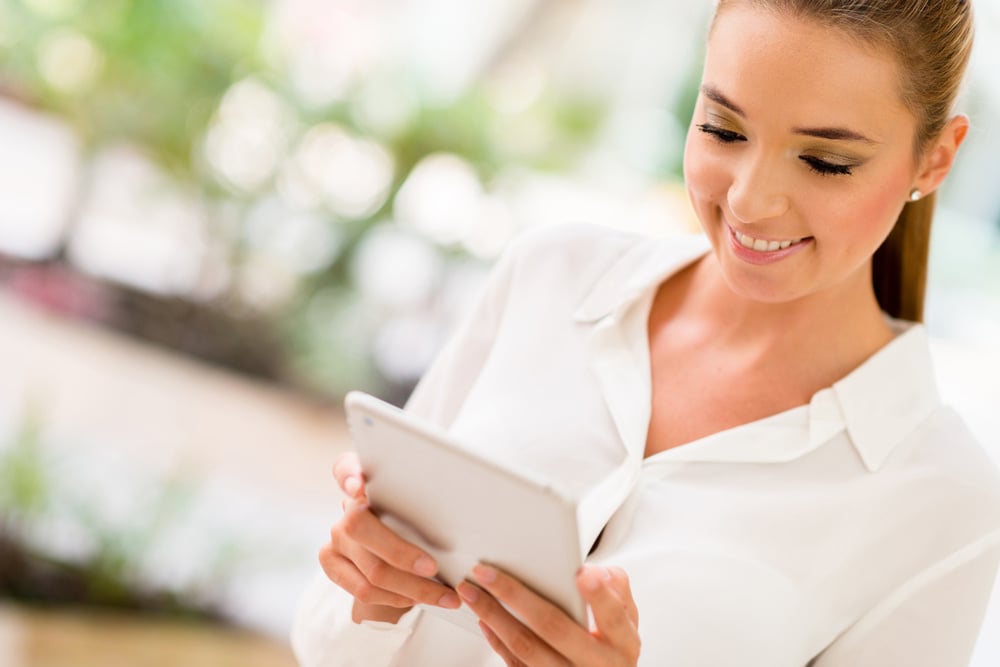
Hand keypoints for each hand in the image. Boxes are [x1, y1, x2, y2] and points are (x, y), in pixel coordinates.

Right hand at [318, 452, 461, 622]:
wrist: (390, 545)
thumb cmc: (416, 518)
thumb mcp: (420, 503)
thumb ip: (422, 500)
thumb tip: (457, 503)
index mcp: (365, 478)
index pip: (345, 467)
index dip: (350, 475)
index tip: (359, 486)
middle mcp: (346, 506)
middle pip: (362, 528)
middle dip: (403, 554)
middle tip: (435, 568)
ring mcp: (336, 535)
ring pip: (372, 569)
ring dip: (413, 587)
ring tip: (445, 595)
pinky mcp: (331, 562)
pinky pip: (364, 590)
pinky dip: (398, 597)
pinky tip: (420, 598)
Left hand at [457, 564, 639, 665]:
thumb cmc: (612, 647)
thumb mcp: (627, 621)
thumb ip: (616, 591)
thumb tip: (596, 571)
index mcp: (621, 643)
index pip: (612, 617)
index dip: (599, 596)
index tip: (582, 572)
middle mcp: (594, 664)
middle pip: (553, 627)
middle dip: (516, 595)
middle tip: (488, 572)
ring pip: (525, 647)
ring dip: (493, 616)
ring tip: (471, 591)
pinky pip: (516, 665)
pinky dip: (496, 640)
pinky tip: (483, 618)